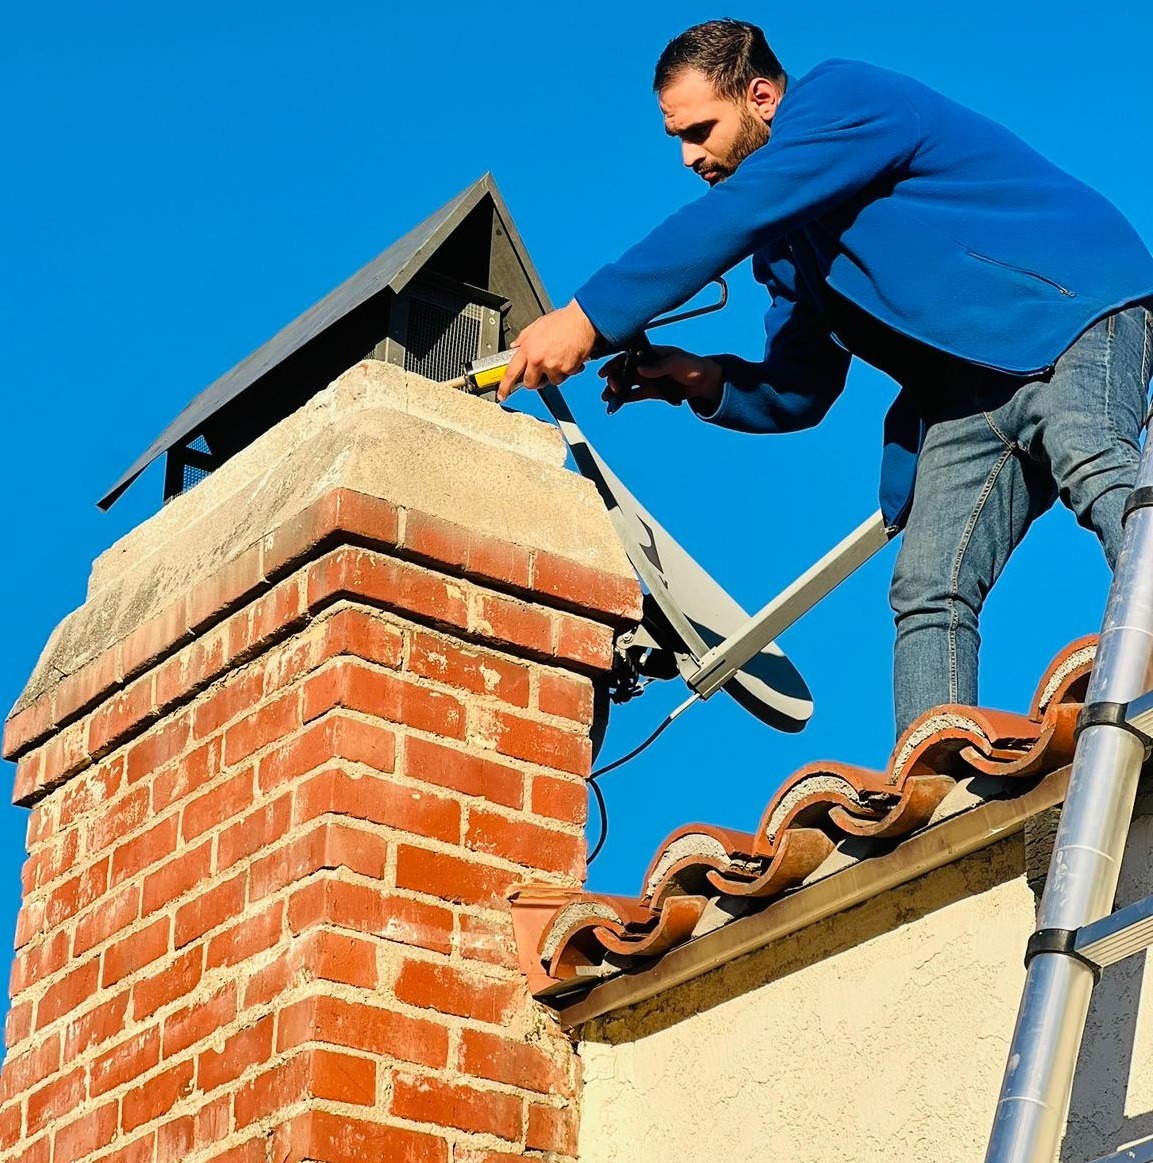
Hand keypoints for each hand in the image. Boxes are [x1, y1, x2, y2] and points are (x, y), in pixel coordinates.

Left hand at [496, 301, 597, 400]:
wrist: (582, 320)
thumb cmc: (563, 320)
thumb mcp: (536, 325)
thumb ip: (523, 338)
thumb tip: (516, 346)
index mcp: (528, 349)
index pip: (510, 373)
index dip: (505, 386)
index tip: (502, 394)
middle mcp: (538, 359)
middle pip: (530, 383)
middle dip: (535, 381)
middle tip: (541, 373)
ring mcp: (553, 366)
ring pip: (551, 381)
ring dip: (555, 374)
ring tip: (560, 357)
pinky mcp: (567, 369)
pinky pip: (566, 376)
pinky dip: (569, 369)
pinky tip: (570, 357)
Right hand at [599, 346, 723, 413]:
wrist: (704, 381)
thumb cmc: (692, 365)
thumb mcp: (677, 362)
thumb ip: (659, 366)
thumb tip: (640, 370)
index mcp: (650, 354)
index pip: (627, 356)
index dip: (614, 363)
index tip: (605, 372)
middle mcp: (646, 365)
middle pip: (623, 370)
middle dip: (613, 378)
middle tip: (611, 388)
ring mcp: (647, 378)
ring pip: (626, 383)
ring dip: (615, 389)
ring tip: (607, 399)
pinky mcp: (651, 391)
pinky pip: (634, 394)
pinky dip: (624, 398)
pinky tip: (615, 403)